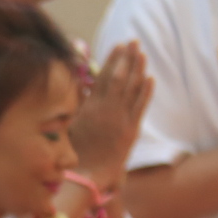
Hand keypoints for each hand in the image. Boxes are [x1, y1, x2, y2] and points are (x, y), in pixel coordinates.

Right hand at [68, 41, 152, 192]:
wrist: (86, 176)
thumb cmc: (72, 154)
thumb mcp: (68, 126)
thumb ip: (76, 106)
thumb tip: (80, 88)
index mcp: (90, 108)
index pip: (103, 77)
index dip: (112, 60)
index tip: (118, 46)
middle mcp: (107, 110)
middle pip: (120, 78)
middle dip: (127, 58)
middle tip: (133, 42)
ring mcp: (121, 119)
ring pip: (132, 88)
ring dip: (138, 69)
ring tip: (142, 53)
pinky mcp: (131, 130)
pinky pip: (140, 106)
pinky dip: (146, 91)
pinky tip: (149, 78)